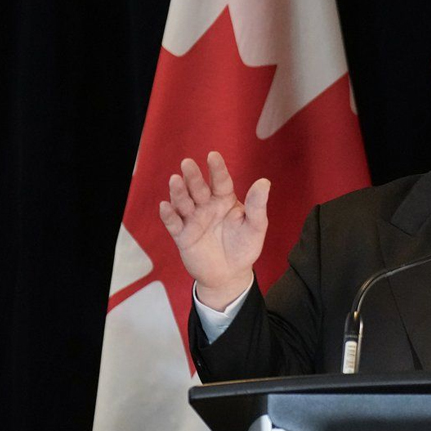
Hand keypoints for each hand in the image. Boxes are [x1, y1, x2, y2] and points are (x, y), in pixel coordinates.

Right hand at [158, 151, 269, 310]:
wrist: (230, 275)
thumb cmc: (244, 247)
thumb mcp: (255, 227)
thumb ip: (257, 205)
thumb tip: (264, 182)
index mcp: (225, 200)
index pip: (221, 181)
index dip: (217, 169)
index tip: (213, 155)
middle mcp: (207, 206)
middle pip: (198, 188)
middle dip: (193, 176)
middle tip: (187, 163)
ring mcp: (193, 220)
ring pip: (184, 203)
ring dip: (179, 192)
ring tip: (175, 180)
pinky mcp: (182, 236)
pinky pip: (173, 224)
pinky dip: (168, 215)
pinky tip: (166, 206)